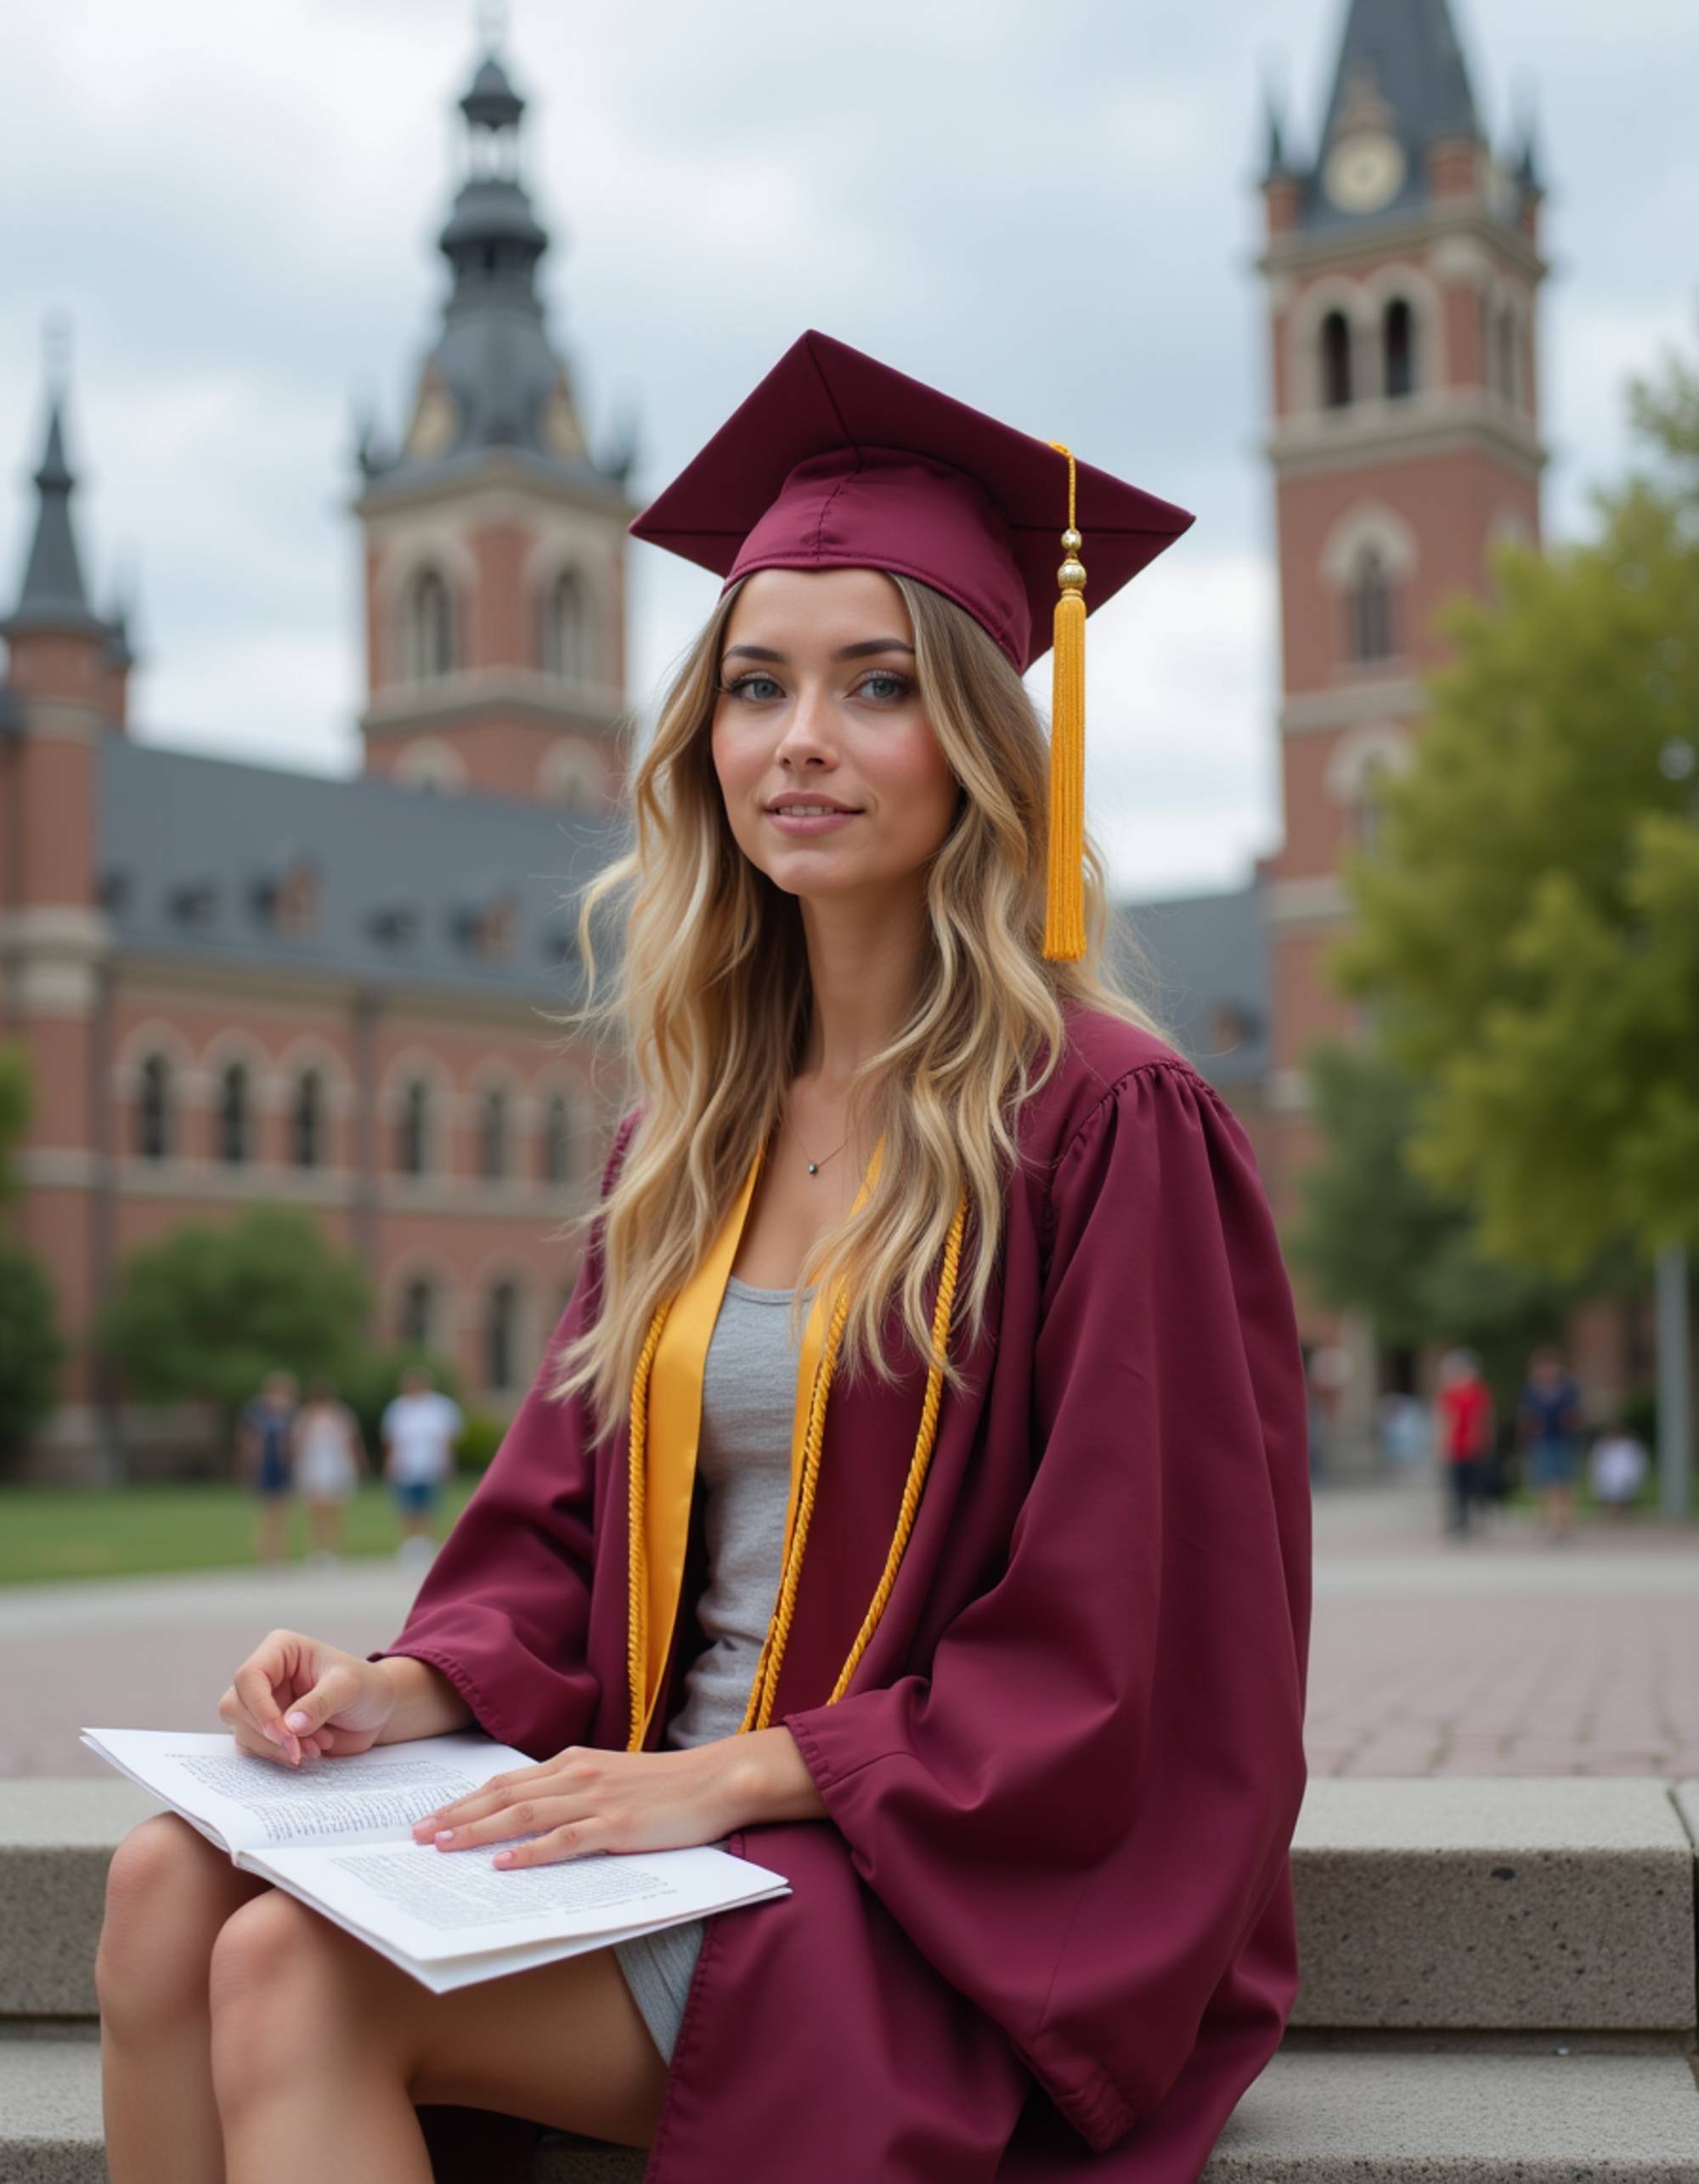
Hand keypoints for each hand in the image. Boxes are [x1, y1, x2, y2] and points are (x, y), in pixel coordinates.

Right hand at [219, 1629, 398, 1766]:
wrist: (376, 1711)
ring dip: (276, 1748)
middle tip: (302, 1749)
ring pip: (242, 1730)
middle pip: (235, 1706)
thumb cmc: (366, 1687)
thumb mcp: (350, 1688)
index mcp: (280, 1650)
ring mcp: (263, 1703)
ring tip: (316, 1748)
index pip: (249, 1677)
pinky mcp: (266, 1728)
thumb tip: (290, 1725)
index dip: (260, 1709)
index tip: (286, 1735)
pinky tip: (309, 1753)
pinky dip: (277, 1756)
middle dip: (268, 1734)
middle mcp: (265, 1675)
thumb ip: (320, 1703)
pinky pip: (253, 1747)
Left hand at [411, 1737, 772, 1869]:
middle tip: (417, 1836)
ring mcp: (596, 1799)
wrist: (717, 1779)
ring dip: (479, 1832)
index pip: (505, 1780)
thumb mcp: (612, 1779)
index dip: (464, 1800)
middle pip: (503, 1794)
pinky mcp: (618, 1826)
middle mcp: (577, 1774)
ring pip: (524, 1814)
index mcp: (574, 1762)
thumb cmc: (667, 1785)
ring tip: (443, 1847)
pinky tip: (504, 1864)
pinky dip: (530, 1852)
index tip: (430, 1817)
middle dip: (456, 1815)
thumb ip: (573, 1791)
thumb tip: (529, 1815)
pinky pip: (565, 1840)